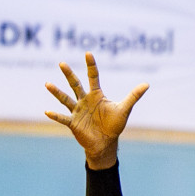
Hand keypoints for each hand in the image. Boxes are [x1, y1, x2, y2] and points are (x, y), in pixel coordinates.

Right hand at [45, 53, 147, 169]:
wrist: (106, 142)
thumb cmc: (114, 125)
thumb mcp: (124, 109)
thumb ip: (133, 96)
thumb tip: (147, 84)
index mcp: (96, 95)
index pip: (93, 77)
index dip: (91, 65)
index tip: (88, 53)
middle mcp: (84, 100)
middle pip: (75, 84)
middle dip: (69, 74)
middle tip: (62, 63)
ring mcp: (77, 111)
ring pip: (66, 99)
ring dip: (57, 92)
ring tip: (47, 84)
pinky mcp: (73, 123)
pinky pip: (63, 118)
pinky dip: (56, 116)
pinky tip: (47, 111)